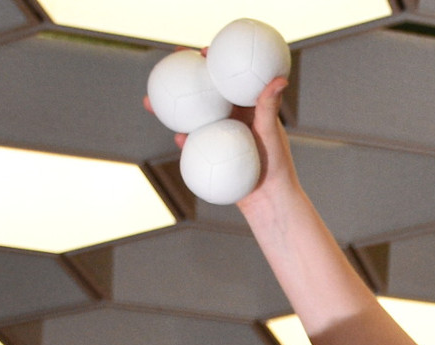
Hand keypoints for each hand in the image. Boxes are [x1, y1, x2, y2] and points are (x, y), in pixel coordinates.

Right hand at [141, 71, 299, 212]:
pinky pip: (196, 146)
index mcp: (246, 108)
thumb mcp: (272, 133)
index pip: (226, 80)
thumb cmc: (278, 166)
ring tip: (155, 103)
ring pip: (195, 120)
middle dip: (184, 82)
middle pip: (204, 97)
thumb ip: (270, 106)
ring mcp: (222, 139)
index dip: (212, 64)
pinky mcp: (215, 157)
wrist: (270, 201)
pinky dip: (186, 140)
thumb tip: (279, 79)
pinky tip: (177, 136)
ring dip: (175, 110)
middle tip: (167, 69)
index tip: (199, 52)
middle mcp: (232, 120)